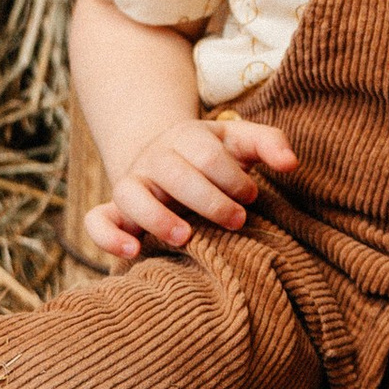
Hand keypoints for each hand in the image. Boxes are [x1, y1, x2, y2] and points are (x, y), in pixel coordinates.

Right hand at [90, 112, 297, 262]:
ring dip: (157, 216)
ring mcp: (132, 184)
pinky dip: (109, 236)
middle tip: (237, 220)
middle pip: (174, 173)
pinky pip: (97, 221)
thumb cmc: (214, 156)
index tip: (252, 196)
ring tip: (185, 238)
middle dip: (209, 199)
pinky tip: (134, 251)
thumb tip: (291, 163)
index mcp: (186, 138)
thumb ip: (268, 144)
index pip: (207, 155)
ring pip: (130, 193)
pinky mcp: (116, 211)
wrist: (167, 157)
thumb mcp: (239, 142)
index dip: (233, 177)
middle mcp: (155, 159)